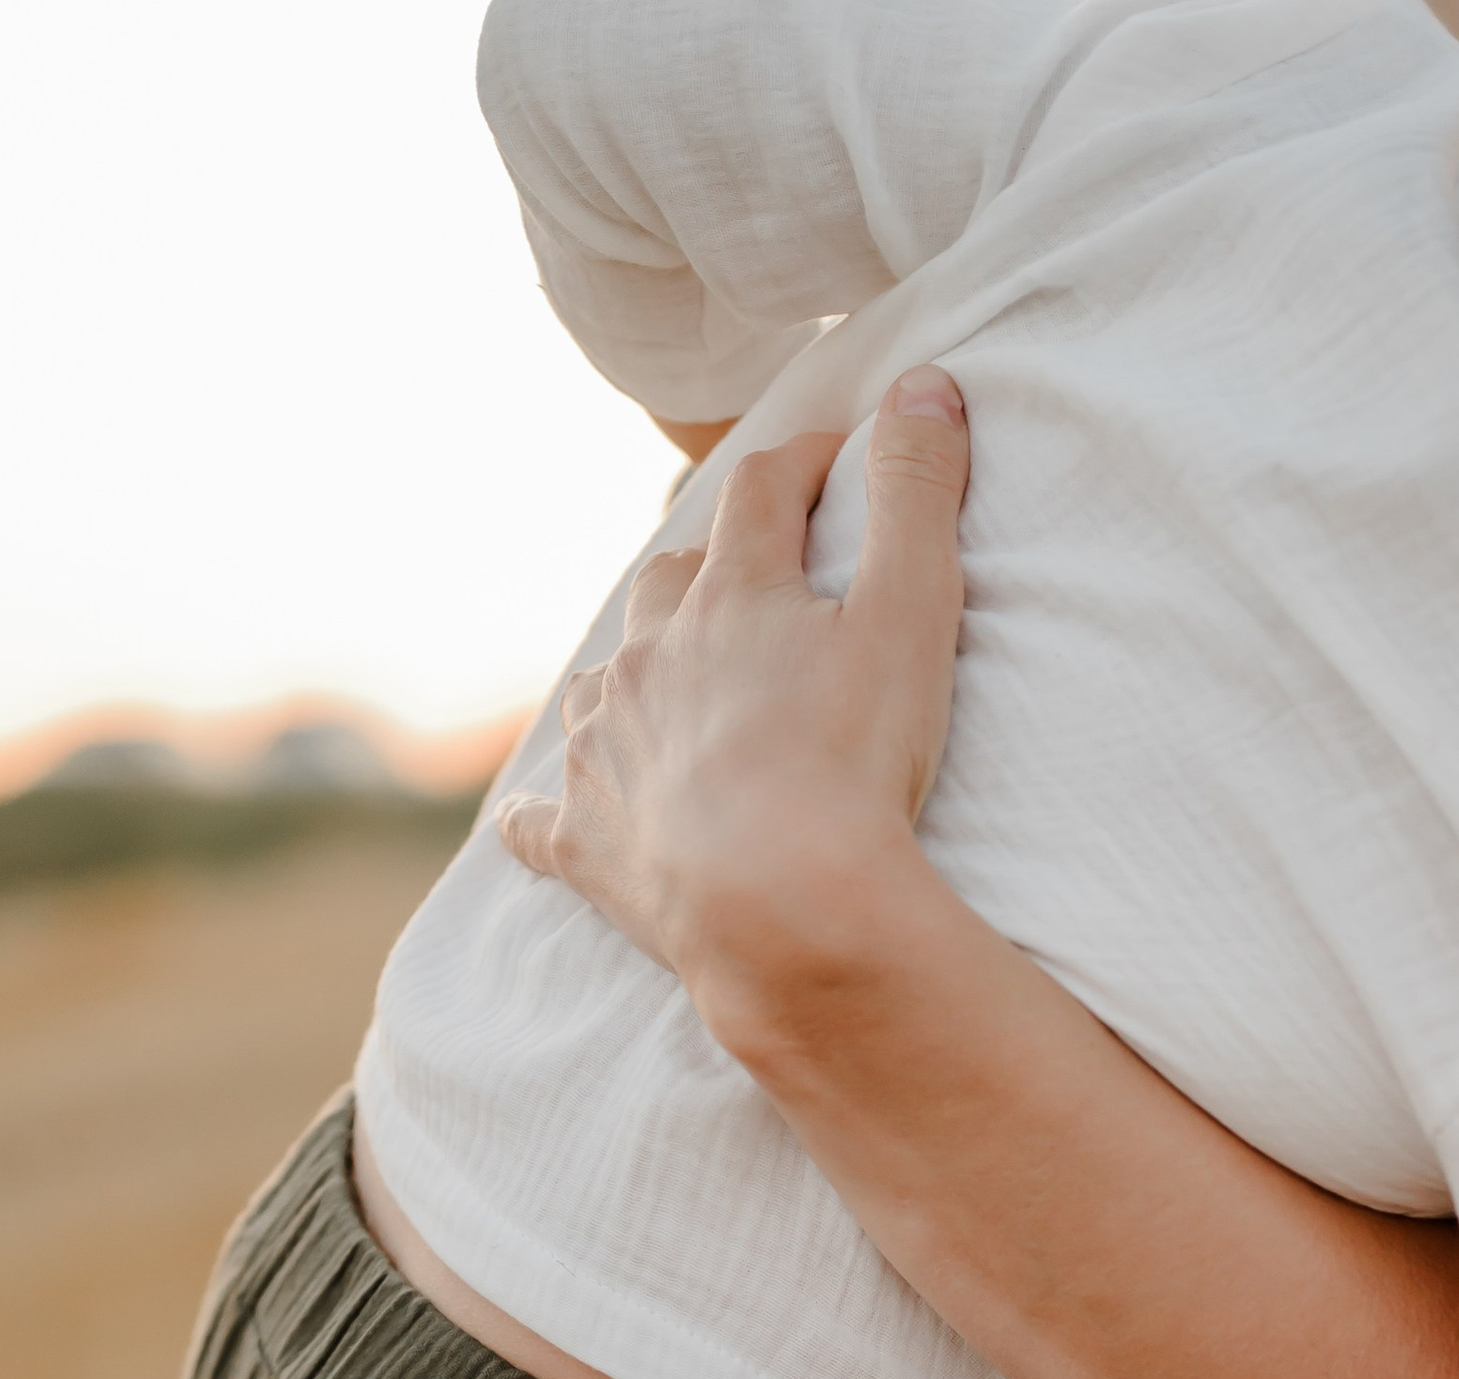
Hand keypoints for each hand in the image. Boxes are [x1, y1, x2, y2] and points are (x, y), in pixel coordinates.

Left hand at [497, 369, 971, 1024]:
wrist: (781, 914)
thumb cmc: (853, 768)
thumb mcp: (910, 616)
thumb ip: (917, 496)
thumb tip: (926, 384)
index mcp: (729, 596)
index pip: (762, 495)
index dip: (801, 467)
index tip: (833, 465)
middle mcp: (648, 657)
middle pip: (666, 583)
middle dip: (705, 573)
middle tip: (746, 589)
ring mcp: (605, 748)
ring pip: (598, 684)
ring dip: (627, 678)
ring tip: (657, 694)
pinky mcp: (585, 842)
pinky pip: (540, 823)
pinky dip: (539, 816)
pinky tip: (532, 821)